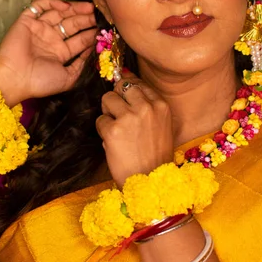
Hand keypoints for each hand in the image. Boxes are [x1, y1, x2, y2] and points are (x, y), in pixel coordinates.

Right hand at [0, 0, 95, 105]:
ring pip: (58, 13)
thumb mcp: (68, 78)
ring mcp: (39, 29)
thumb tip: (92, 51)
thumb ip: (81, 65)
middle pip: (71, 24)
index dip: (90, 34)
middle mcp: (50, 39)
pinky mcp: (26, 21)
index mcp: (59, 53)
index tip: (102, 30)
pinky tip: (65, 6)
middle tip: (96, 15)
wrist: (15, 79)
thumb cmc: (40, 82)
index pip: (78, 39)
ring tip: (88, 8)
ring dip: (73, 9)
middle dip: (84, 19)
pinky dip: (52, 3)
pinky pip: (39, 6)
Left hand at [96, 72, 173, 188]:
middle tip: (119, 116)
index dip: (127, 90)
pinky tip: (113, 143)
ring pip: (107, 98)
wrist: (150, 183)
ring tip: (117, 130)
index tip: (124, 99)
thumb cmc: (155, 155)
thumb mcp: (162, 125)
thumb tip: (124, 78)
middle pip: (121, 86)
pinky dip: (103, 131)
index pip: (138, 83)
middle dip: (116, 98)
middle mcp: (146, 108)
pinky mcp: (113, 130)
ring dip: (108, 113)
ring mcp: (129, 118)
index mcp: (161, 106)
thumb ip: (147, 104)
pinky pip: (100, 120)